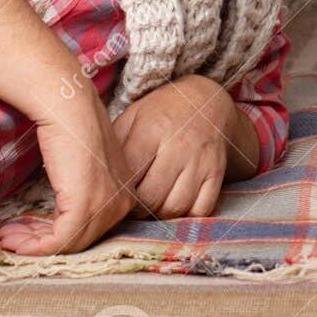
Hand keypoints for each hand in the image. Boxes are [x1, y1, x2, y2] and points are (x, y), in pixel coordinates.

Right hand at [0, 92, 136, 255]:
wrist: (68, 108)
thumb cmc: (70, 128)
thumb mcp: (81, 167)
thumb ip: (80, 189)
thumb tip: (62, 208)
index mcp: (124, 191)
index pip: (91, 228)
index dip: (57, 234)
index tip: (26, 231)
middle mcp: (123, 202)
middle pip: (79, 239)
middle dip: (40, 241)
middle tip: (11, 236)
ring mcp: (108, 205)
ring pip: (69, 243)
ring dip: (31, 243)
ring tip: (6, 235)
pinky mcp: (86, 207)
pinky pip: (60, 241)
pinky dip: (33, 245)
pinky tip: (10, 235)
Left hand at [111, 75, 238, 219]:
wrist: (205, 101)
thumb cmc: (159, 114)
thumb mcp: (131, 119)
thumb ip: (115, 149)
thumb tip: (98, 184)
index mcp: (152, 130)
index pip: (129, 179)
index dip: (118, 194)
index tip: (115, 194)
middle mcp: (179, 146)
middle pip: (151, 199)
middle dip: (136, 209)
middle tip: (132, 203)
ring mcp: (201, 161)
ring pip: (175, 208)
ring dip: (159, 214)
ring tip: (152, 202)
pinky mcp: (217, 173)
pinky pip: (201, 210)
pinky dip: (185, 215)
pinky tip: (175, 202)